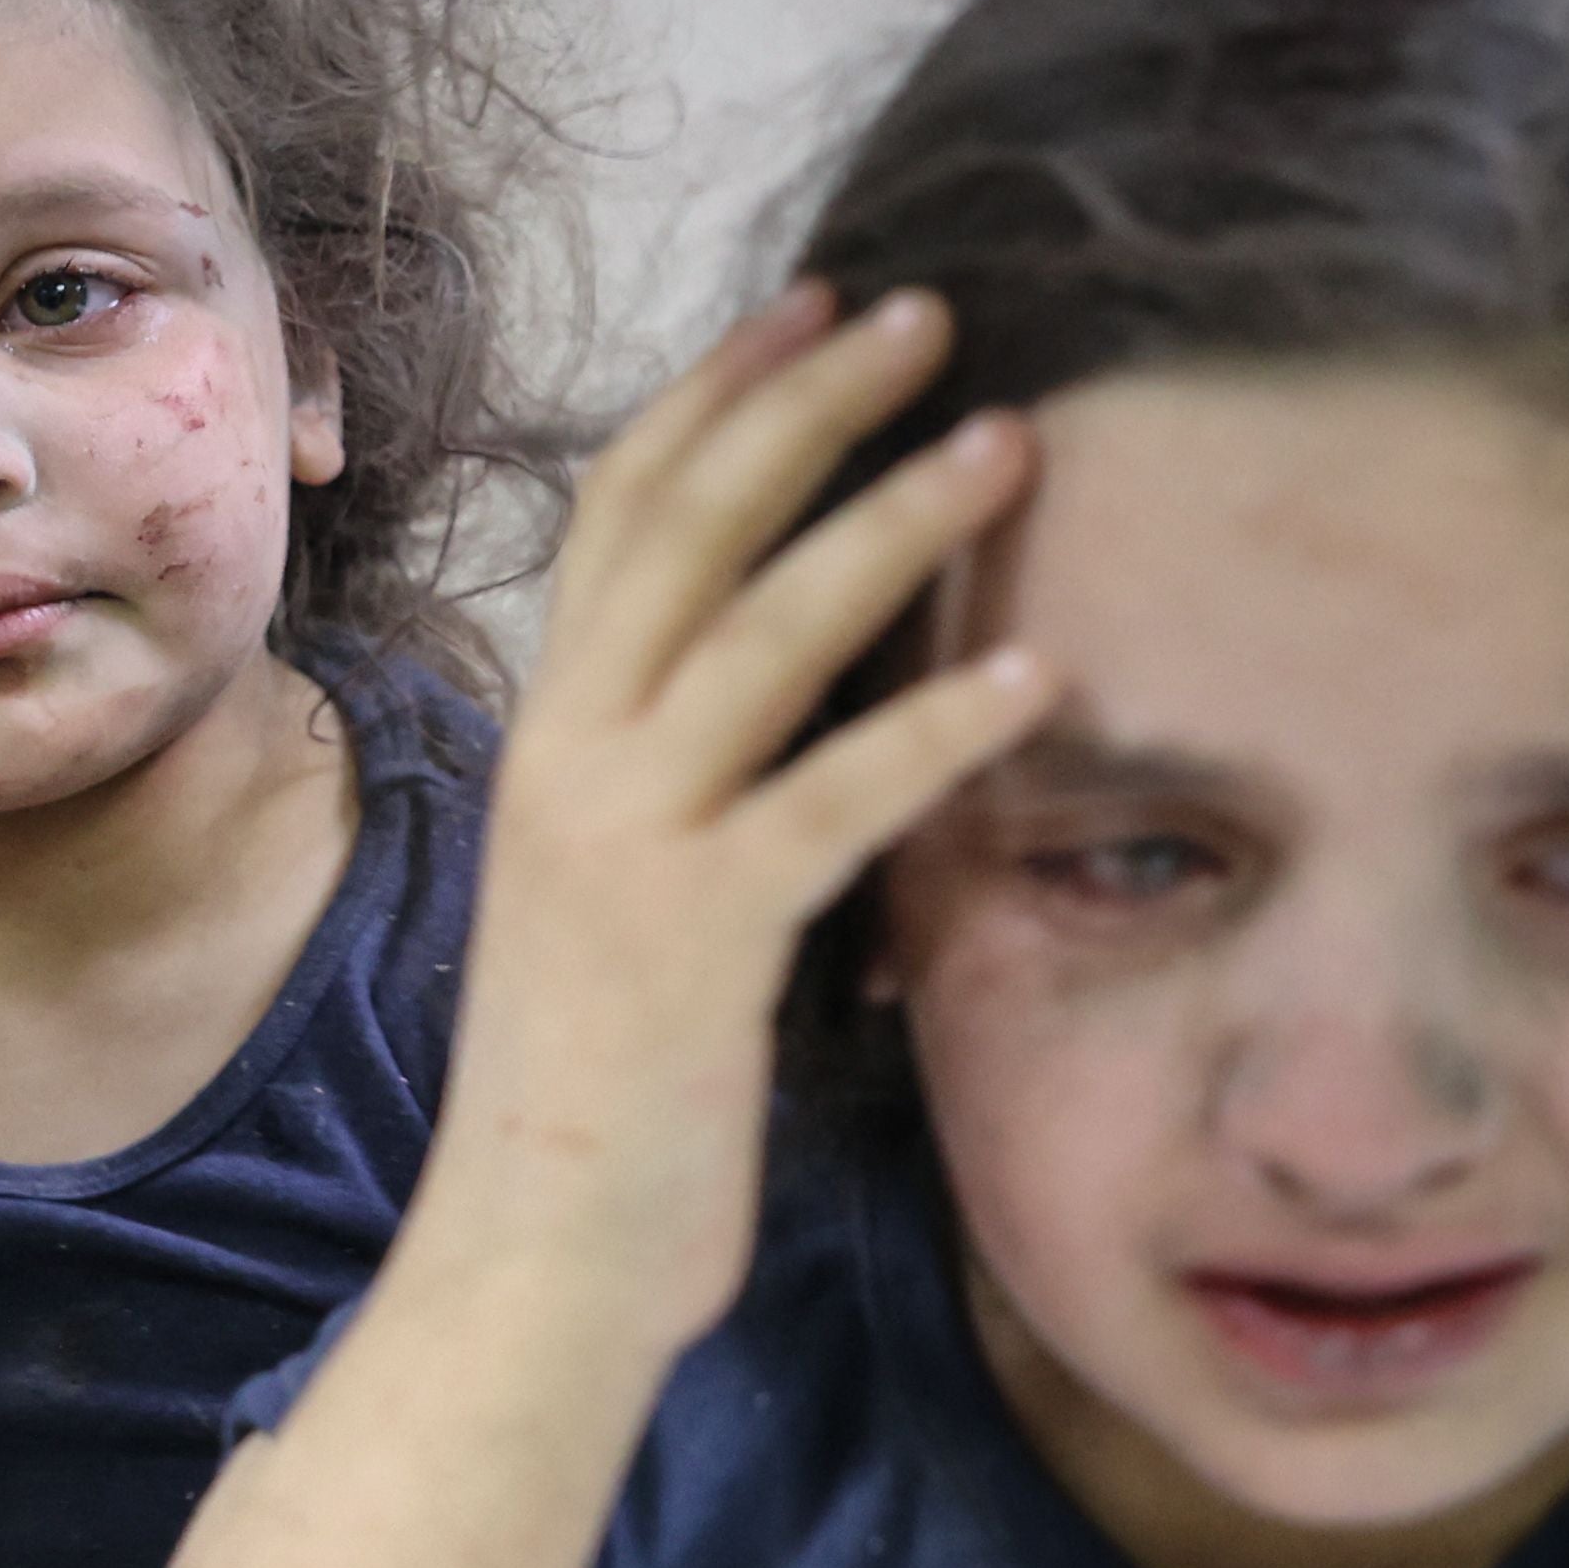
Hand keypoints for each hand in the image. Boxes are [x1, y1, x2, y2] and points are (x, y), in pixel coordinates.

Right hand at [409, 284, 1042, 1361]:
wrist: (529, 1260)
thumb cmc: (593, 1093)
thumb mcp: (606, 894)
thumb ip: (664, 782)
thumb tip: (768, 700)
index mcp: (547, 737)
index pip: (622, 512)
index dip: (718, 395)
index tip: (814, 307)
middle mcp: (569, 759)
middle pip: (689, 524)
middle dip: (811, 401)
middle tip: (931, 310)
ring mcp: (626, 843)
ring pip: (765, 630)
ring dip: (895, 519)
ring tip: (1011, 438)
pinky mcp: (700, 939)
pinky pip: (834, 798)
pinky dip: (938, 725)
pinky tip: (1039, 672)